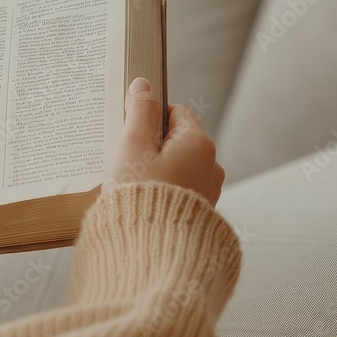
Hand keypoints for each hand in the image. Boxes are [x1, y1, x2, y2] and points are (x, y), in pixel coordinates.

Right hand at [103, 78, 223, 205]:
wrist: (152, 251)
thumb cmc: (140, 195)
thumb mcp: (133, 144)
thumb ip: (140, 110)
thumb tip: (144, 85)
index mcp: (198, 143)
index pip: (176, 112)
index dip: (150, 116)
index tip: (129, 129)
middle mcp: (211, 166)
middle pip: (177, 141)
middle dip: (152, 146)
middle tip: (125, 159)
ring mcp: (207, 193)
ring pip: (178, 168)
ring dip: (157, 171)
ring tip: (131, 186)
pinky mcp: (199, 216)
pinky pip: (179, 192)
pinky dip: (162, 193)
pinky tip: (143, 204)